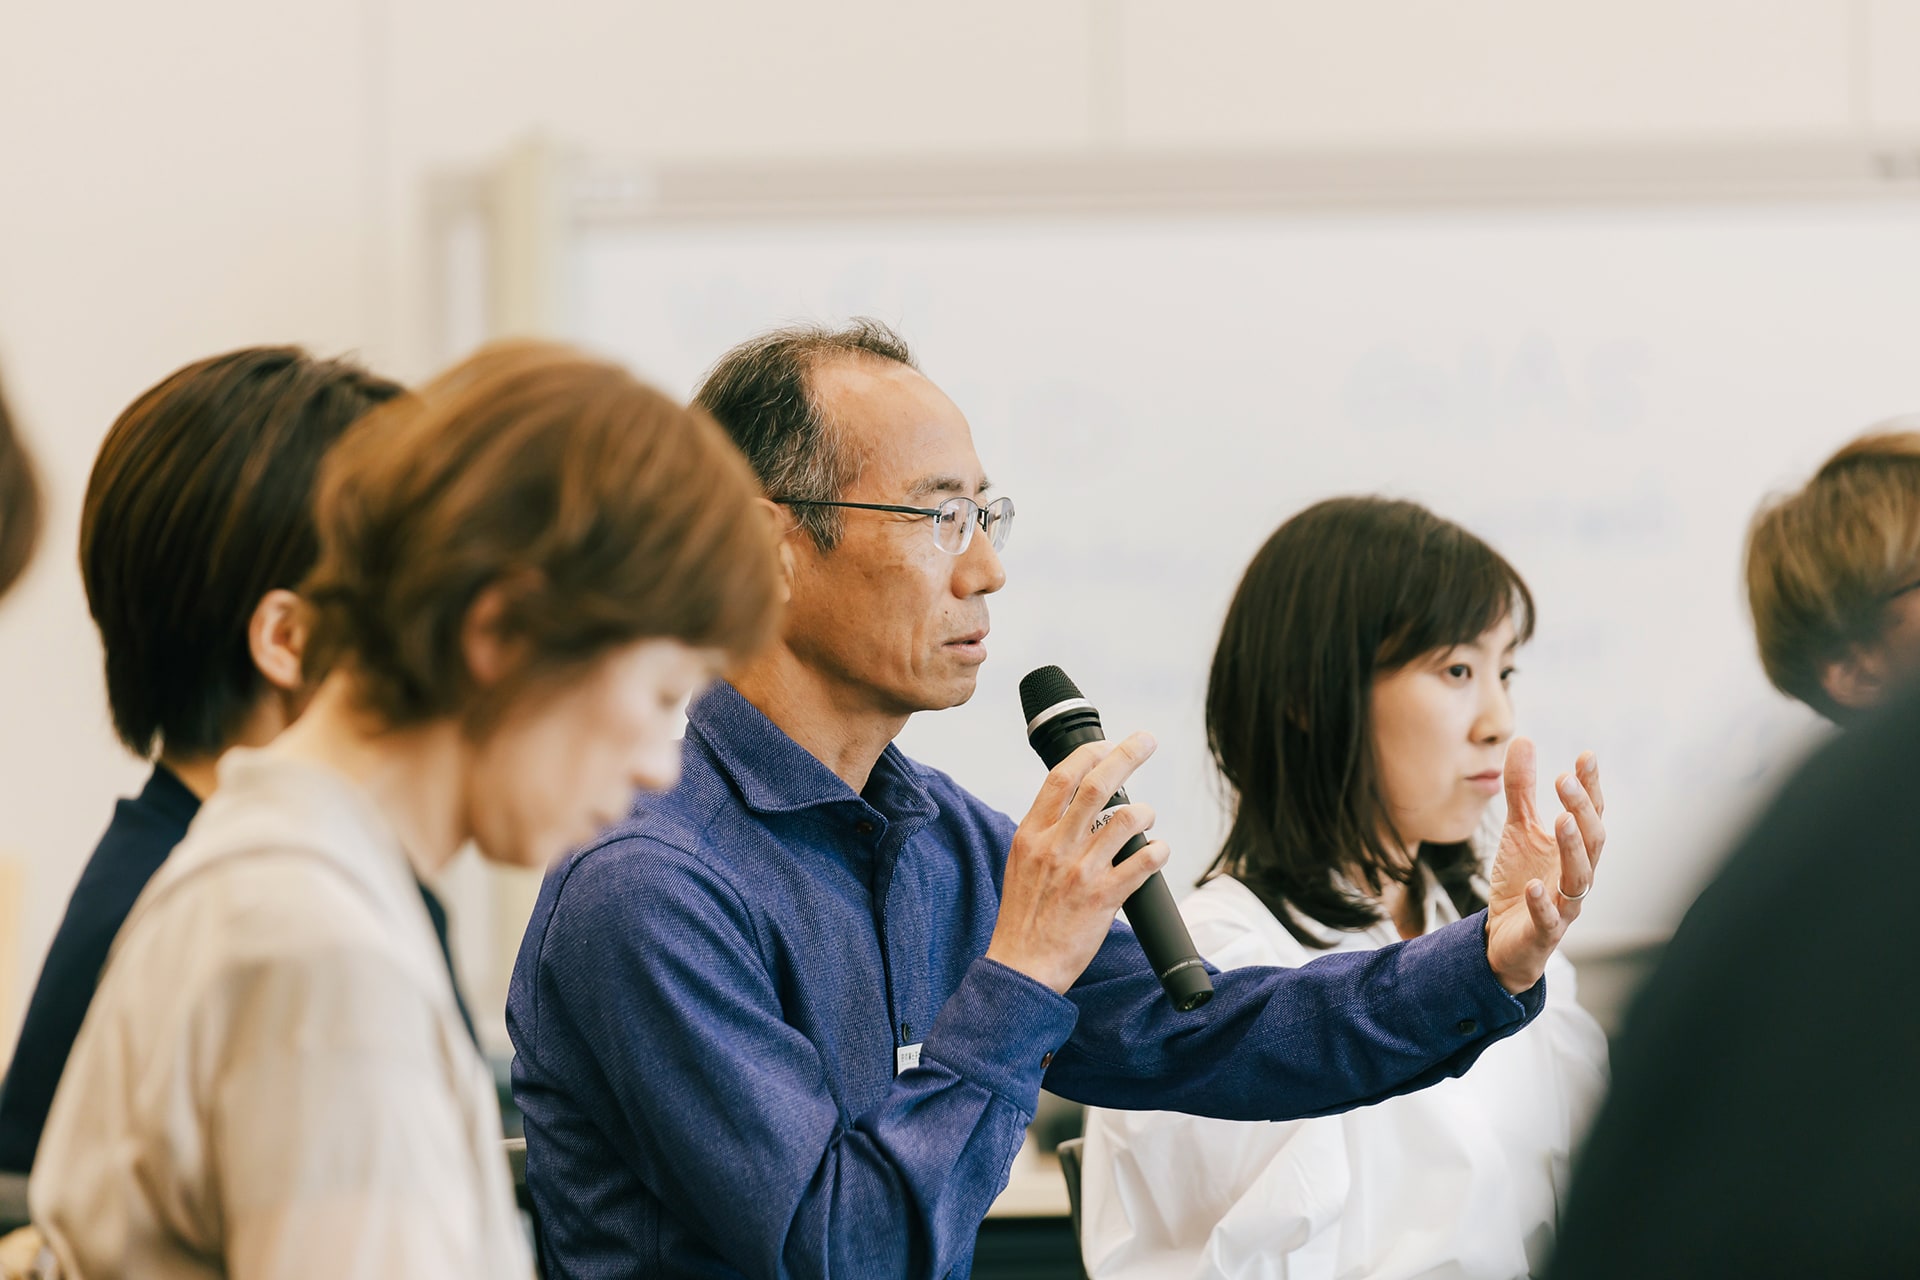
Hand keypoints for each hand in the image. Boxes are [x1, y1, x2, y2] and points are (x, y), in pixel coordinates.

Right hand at [987, 732, 1170, 993]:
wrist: (1021, 966)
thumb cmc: (1024, 917)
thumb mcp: (1021, 864)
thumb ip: (1045, 834)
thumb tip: (1074, 806)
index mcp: (1032, 834)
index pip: (1061, 778)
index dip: (1088, 754)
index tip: (1107, 744)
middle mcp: (1056, 846)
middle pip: (1098, 785)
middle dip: (1127, 754)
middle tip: (1146, 740)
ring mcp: (1081, 871)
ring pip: (1127, 819)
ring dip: (1145, 813)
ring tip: (1147, 818)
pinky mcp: (1104, 898)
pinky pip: (1144, 862)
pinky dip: (1159, 851)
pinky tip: (1158, 852)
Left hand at [1484, 738, 1604, 994]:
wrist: (1504, 938)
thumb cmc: (1521, 880)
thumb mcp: (1518, 829)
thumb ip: (1521, 790)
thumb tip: (1524, 740)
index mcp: (1573, 849)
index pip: (1589, 814)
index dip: (1590, 787)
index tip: (1586, 756)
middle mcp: (1576, 875)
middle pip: (1591, 840)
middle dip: (1582, 809)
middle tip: (1565, 779)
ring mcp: (1564, 904)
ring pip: (1578, 877)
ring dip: (1572, 848)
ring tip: (1561, 819)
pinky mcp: (1544, 931)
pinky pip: (1548, 918)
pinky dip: (1542, 903)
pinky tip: (1532, 886)